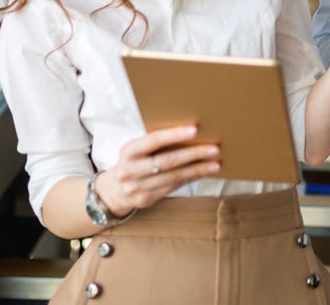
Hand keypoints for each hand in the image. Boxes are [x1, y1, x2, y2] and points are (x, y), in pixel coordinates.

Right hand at [94, 125, 219, 216]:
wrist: (114, 190)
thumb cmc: (134, 161)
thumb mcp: (137, 149)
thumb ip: (155, 143)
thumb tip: (191, 132)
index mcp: (128, 151)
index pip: (153, 140)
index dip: (174, 135)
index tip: (195, 129)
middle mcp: (130, 170)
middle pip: (167, 161)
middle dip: (193, 154)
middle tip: (214, 149)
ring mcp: (137, 188)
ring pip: (174, 177)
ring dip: (197, 169)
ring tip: (215, 163)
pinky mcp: (146, 199)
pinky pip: (173, 187)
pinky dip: (191, 178)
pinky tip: (203, 172)